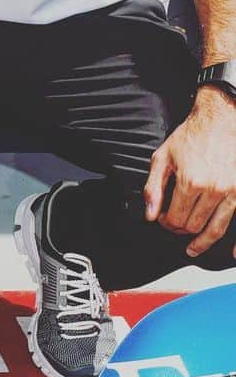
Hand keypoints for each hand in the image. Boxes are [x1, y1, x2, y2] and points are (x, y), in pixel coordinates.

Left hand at [144, 86, 235, 256]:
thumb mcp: (163, 157)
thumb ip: (153, 187)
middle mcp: (212, 190)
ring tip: (193, 245)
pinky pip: (235, 224)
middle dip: (180, 230)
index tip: (163, 220)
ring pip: (214, 229)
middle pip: (193, 225)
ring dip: (201, 239)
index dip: (166, 224)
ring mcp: (230, 193)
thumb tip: (150, 214)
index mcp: (189, 181)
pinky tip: (230, 253)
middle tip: (174, 226)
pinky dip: (234, 244)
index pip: (174, 218)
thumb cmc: (191, 137)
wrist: (220, 122)